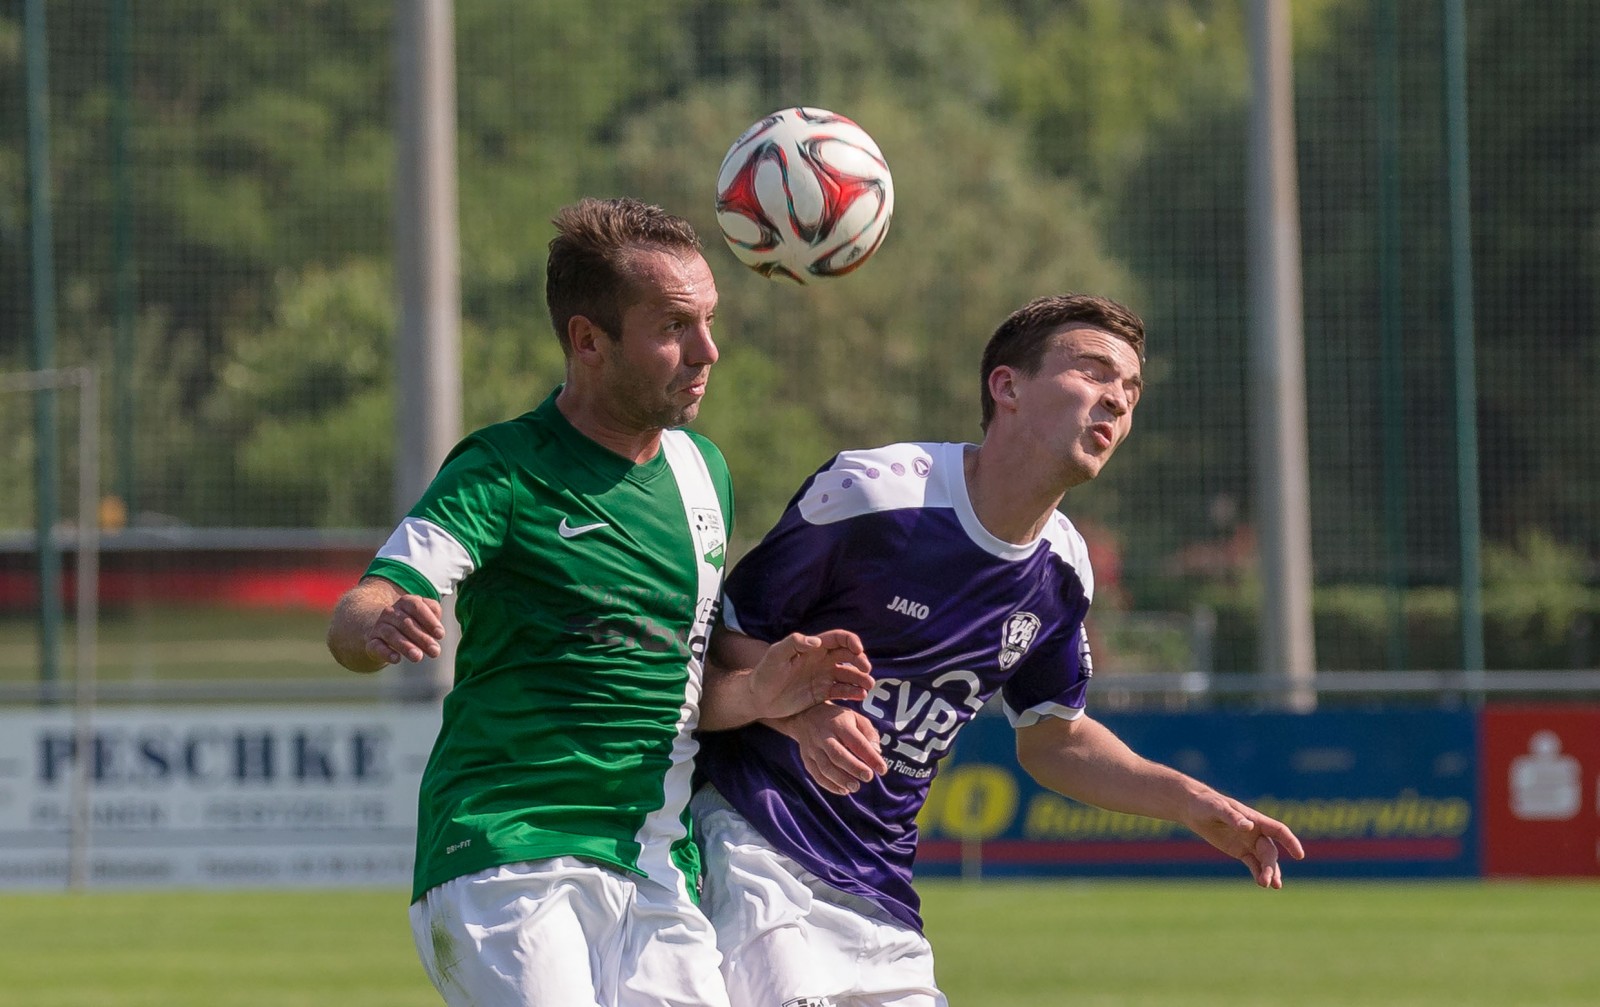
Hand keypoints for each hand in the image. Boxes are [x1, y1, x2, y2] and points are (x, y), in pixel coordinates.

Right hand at [365, 594, 444, 664]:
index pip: (417, 607)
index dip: (429, 621)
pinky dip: (386, 652)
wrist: (384, 629)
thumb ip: (434, 612)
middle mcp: (391, 612)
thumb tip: (437, 626)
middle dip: (422, 638)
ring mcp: (380, 626)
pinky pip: (377, 646)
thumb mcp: (424, 613)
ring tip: (418, 657)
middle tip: (435, 651)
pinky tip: (396, 659)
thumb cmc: (413, 621)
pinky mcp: (372, 641)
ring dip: (406, 646)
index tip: (440, 635)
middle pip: (406, 623)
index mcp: (406, 602)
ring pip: (392, 634)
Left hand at [744, 629, 873, 722]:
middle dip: (861, 661)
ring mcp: (823, 677)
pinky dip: (853, 693)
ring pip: (849, 675)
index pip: (838, 638)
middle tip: (866, 671)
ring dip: (861, 678)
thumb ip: (794, 643)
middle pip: (849, 656)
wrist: (758, 698)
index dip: (851, 641)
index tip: (858, 650)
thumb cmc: (765, 672)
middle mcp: (822, 660)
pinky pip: (842, 691)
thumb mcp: (776, 654)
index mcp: (813, 648)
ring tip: (867, 686)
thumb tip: (816, 642)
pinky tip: (860, 696)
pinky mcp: (822, 693)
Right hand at [769, 703, 887, 794]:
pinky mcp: (806, 758)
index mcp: (839, 724)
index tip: (882, 769)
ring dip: (841, 780)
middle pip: (838, 755)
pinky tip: (843, 790)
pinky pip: (816, 774)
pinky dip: (829, 785)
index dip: (870, 756)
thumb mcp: (855, 717)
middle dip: (854, 768)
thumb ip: (869, 733)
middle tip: (868, 777)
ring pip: (825, 767)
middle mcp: (824, 736)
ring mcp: (813, 748)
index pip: (856, 742)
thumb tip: (877, 752)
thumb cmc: (838, 719)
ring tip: (855, 787)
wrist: (805, 716)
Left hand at [1184, 791, 1305, 888]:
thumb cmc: (1208, 804)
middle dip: (1271, 866)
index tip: (1299, 855)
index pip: (1279, 830)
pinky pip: (1253, 863)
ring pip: (1264, 860)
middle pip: (1270, 851)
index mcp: (1256, 819)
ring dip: (1269, 872)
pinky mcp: (1239, 851)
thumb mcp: (1218, 809)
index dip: (1291, 842)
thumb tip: (1249, 827)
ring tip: (1269, 886)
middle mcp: (1256, 832)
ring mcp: (1249, 842)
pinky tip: (1260, 883)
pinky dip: (1257, 873)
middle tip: (1267, 881)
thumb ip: (1233, 817)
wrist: (1194, 809)